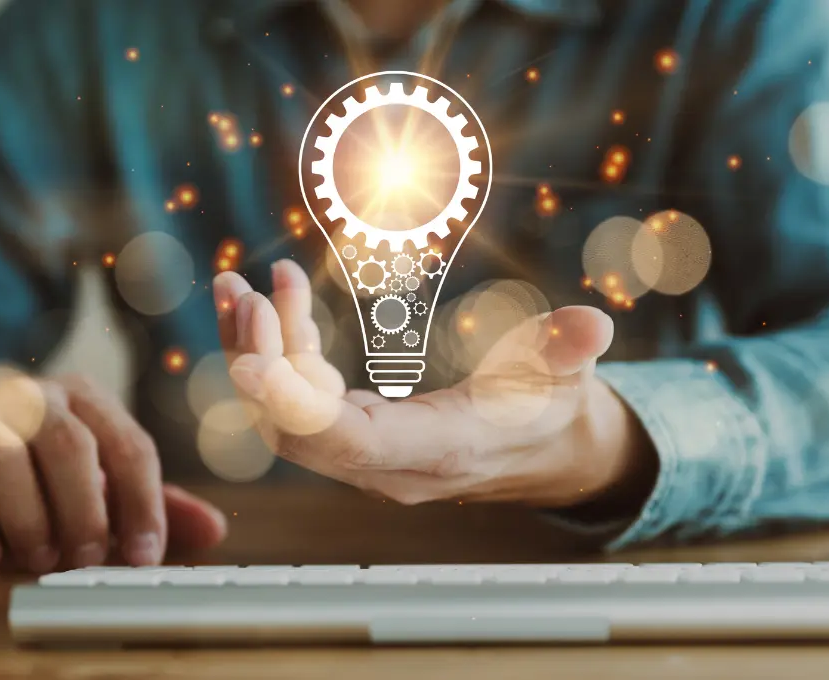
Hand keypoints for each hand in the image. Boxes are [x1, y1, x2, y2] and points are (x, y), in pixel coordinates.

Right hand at [0, 373, 226, 571]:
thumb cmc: (33, 465)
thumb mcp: (98, 478)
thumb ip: (152, 502)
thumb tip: (213, 530)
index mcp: (86, 400)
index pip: (129, 446)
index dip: (143, 505)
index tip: (146, 556)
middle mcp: (33, 398)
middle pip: (69, 443)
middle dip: (85, 510)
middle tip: (87, 558)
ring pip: (4, 455)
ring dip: (28, 516)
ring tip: (38, 557)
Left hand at [213, 261, 654, 508]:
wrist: (546, 447)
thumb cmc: (552, 407)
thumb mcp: (569, 374)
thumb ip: (570, 349)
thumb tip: (591, 328)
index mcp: (440, 449)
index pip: (351, 443)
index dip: (296, 408)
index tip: (251, 365)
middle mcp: (390, 465)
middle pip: (299, 432)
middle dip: (263, 363)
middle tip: (247, 296)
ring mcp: (366, 455)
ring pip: (286, 418)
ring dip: (255, 353)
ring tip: (237, 289)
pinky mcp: (353, 434)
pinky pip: (296, 402)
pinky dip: (273, 354)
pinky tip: (262, 301)